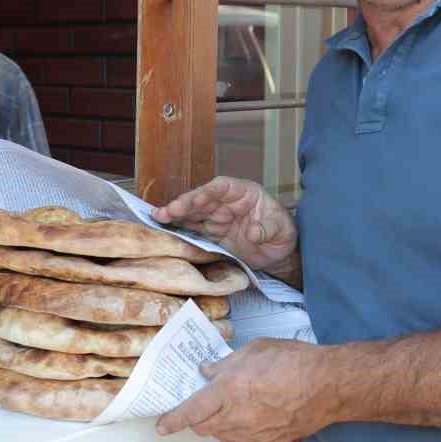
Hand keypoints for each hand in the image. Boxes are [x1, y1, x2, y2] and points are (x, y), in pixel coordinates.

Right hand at [152, 177, 296, 273]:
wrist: (279, 254)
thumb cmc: (283, 234)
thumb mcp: (283, 230)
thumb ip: (269, 228)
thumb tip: (253, 233)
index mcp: (243, 192)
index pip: (222, 187)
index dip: (207, 192)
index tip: (196, 200)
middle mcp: (226, 202)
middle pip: (202, 199)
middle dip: (185, 204)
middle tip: (168, 211)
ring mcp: (217, 217)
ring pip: (193, 212)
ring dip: (176, 214)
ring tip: (157, 217)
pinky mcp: (211, 233)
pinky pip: (193, 228)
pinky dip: (179, 228)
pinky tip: (164, 228)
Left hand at [155, 339, 329, 441]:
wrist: (328, 387)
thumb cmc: (293, 361)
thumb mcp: (254, 350)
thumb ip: (226, 364)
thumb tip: (207, 372)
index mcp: (229, 391)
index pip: (190, 411)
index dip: (172, 420)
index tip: (160, 426)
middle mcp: (236, 417)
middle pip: (202, 427)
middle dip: (195, 419)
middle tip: (199, 405)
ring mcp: (252, 434)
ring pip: (221, 436)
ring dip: (217, 424)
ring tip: (229, 407)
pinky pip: (241, 441)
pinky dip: (236, 431)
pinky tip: (248, 417)